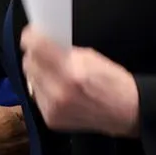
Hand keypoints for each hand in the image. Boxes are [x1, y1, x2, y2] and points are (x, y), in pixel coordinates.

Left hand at [20, 25, 139, 136]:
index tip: (31, 34)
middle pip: (29, 64)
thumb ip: (64, 51)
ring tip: (54, 72)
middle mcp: (58, 92)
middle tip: (44, 52)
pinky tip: (57, 88)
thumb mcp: (91, 57)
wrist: (125, 113)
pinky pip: (37, 96)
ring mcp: (53, 108)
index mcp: (71, 72)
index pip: (36, 48)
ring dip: (39, 73)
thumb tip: (43, 44)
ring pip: (31, 80)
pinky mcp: (50, 120)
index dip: (31, 38)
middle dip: (35, 55)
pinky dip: (44, 89)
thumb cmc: (113, 83)